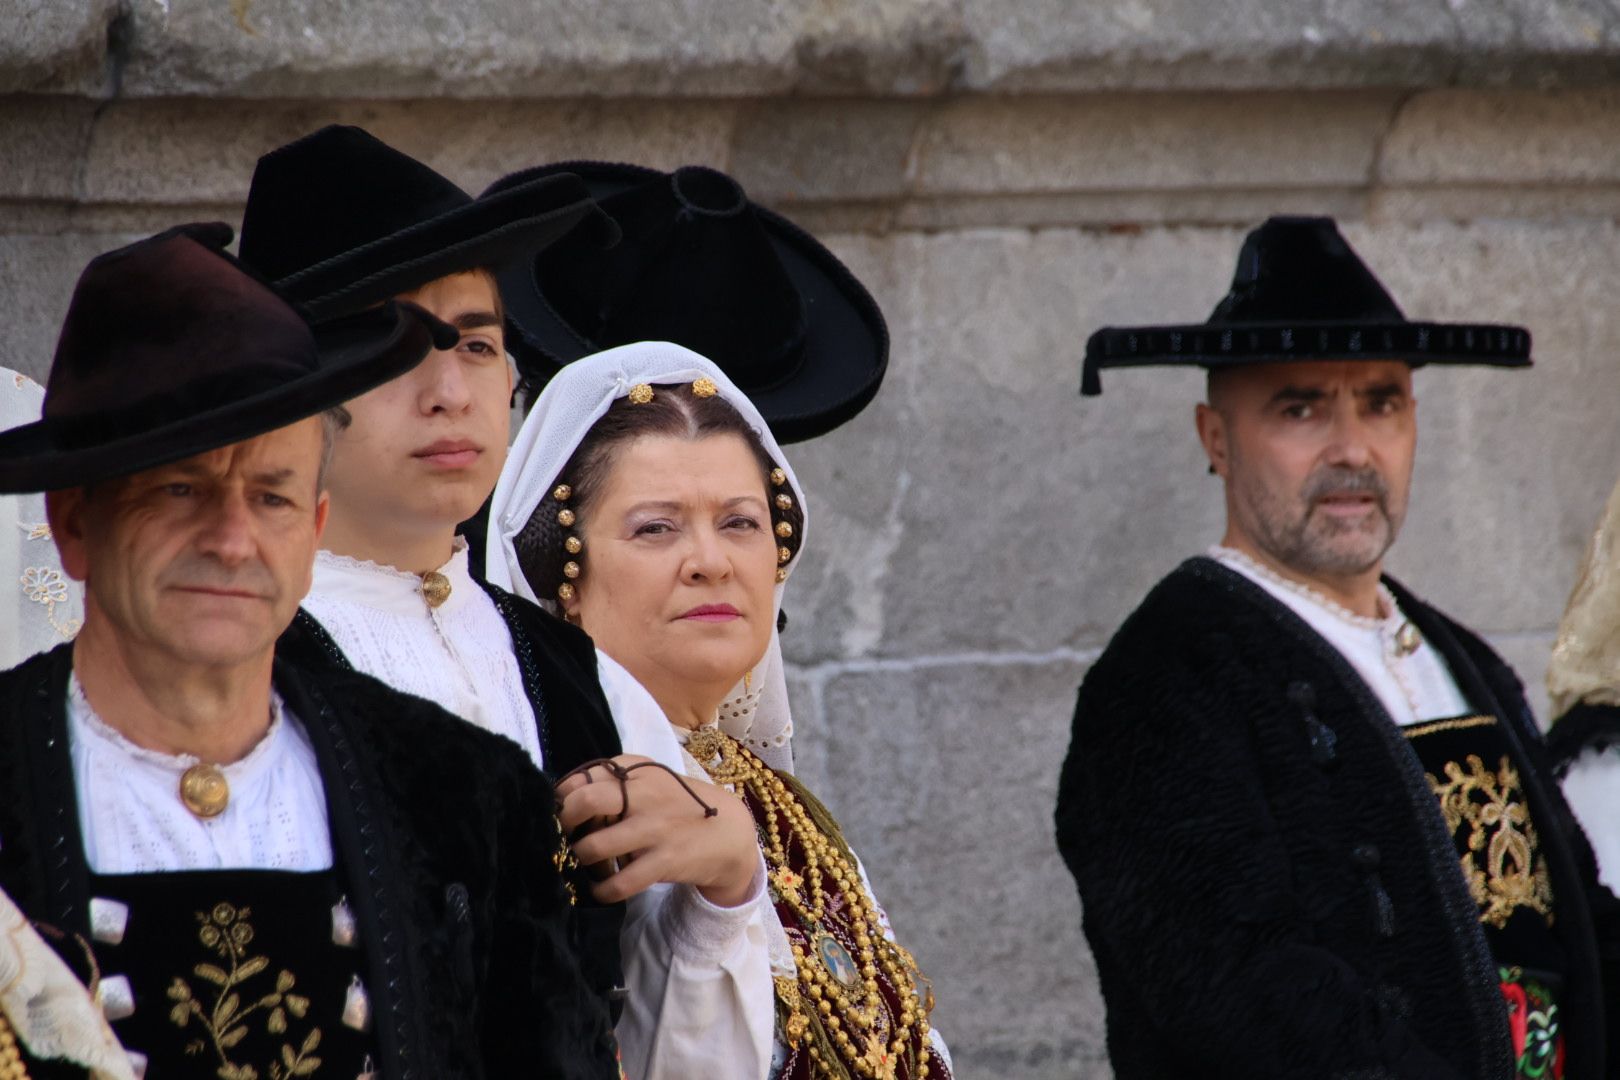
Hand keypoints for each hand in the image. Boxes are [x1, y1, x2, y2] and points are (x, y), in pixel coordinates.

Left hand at [556, 755, 759, 905]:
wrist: (729, 833)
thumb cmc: (678, 805)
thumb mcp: (652, 779)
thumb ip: (614, 779)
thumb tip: (564, 794)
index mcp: (639, 770)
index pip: (584, 777)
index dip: (562, 798)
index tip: (559, 812)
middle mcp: (646, 794)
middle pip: (586, 801)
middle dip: (563, 823)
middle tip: (562, 837)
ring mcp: (656, 828)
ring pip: (595, 847)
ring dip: (581, 860)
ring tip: (584, 863)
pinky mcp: (665, 861)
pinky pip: (619, 883)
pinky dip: (602, 890)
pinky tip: (602, 889)